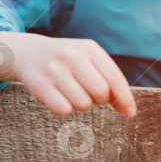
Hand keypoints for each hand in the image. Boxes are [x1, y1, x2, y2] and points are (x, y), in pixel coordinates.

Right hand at [0, 32, 136, 117]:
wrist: (30, 53)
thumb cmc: (69, 62)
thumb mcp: (90, 61)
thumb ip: (110, 81)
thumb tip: (129, 111)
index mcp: (89, 48)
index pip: (114, 78)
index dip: (125, 98)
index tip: (130, 113)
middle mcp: (71, 55)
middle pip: (100, 93)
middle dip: (100, 100)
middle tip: (91, 96)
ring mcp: (53, 69)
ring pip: (83, 104)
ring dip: (82, 105)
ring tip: (73, 93)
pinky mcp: (39, 84)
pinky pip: (63, 110)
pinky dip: (65, 109)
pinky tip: (59, 97)